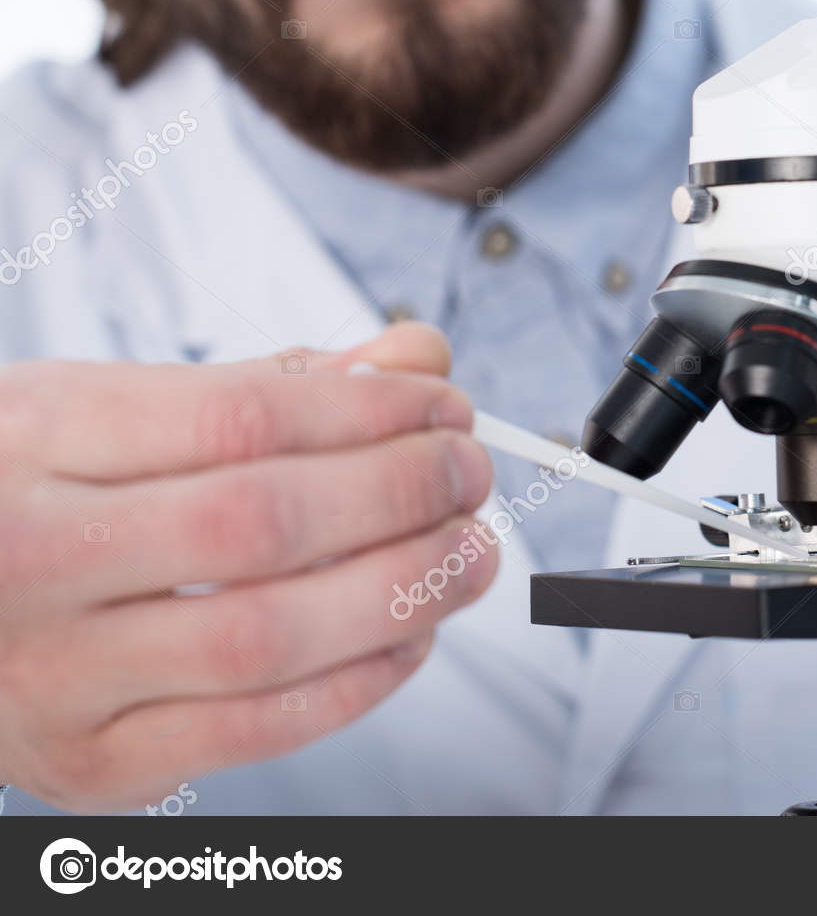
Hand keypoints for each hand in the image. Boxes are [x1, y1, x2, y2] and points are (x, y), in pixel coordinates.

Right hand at [0, 323, 497, 812]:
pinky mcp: (94, 760)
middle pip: (263, 524)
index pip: (241, 418)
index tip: (444, 404)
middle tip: (468, 474)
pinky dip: (359, 681)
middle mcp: (34, 557)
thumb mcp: (107, 408)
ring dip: (404, 591)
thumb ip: (266, 387)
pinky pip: (258, 729)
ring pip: (269, 638)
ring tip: (469, 553)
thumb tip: (413, 360)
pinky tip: (410, 636)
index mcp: (38, 440)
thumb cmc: (22, 495)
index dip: (372, 411)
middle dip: (402, 493)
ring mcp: (57, 673)